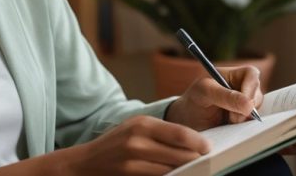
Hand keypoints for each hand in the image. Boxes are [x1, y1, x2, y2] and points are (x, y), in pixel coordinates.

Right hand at [65, 115, 210, 175]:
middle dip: (197, 159)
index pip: (181, 134)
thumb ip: (162, 132)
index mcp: (142, 124)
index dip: (199, 142)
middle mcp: (138, 142)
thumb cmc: (116, 143)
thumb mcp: (135, 127)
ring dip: (186, 171)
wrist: (87, 163)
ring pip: (174, 170)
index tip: (208, 147)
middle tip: (206, 160)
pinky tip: (174, 173)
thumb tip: (194, 140)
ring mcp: (134, 163)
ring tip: (192, 168)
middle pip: (181, 155)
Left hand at [165, 65, 262, 130]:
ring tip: (229, 121)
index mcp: (230, 74)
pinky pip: (253, 121)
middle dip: (248, 107)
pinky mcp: (243, 118)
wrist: (187, 121)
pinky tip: (232, 126)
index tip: (246, 103)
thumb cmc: (193, 101)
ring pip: (257, 109)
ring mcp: (243, 104)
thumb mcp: (204, 93)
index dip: (251, 87)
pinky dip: (245, 125)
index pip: (251, 74)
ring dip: (245, 117)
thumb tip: (249, 104)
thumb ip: (225, 96)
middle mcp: (240, 87)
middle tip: (234, 118)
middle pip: (257, 93)